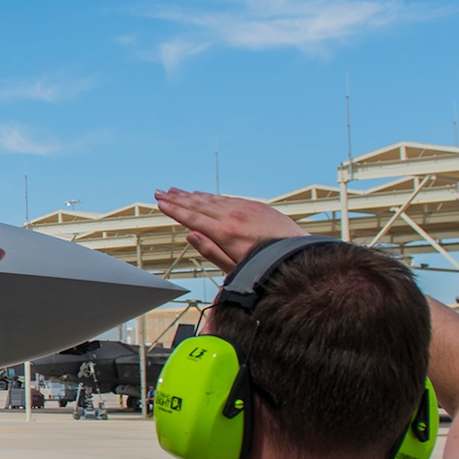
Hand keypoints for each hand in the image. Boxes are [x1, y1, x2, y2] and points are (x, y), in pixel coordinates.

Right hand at [153, 188, 306, 269]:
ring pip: (212, 199)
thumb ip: (210, 251)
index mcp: (225, 233)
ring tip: (175, 190)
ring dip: (191, 194)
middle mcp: (233, 217)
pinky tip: (202, 194)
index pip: (192, 218)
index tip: (160, 204)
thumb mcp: (234, 267)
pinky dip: (211, 195)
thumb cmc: (266, 266)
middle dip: (177, 198)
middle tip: (160, 192)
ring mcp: (245, 209)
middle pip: (198, 204)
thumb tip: (190, 235)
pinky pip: (227, 197)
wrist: (298, 255)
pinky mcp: (256, 205)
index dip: (174, 210)